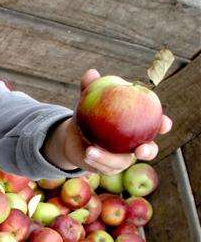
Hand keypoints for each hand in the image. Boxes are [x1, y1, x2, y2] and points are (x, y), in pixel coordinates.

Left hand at [49, 69, 172, 175]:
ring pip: (122, 162)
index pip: (157, 124)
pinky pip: (105, 167)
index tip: (164, 124)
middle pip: (149, 150)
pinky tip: (87, 154)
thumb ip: (91, 87)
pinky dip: (97, 161)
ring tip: (92, 151)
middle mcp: (136, 143)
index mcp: (139, 125)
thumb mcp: (90, 100)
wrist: (77, 135)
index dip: (163, 125)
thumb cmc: (91, 113)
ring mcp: (124, 158)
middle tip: (140, 150)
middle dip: (148, 151)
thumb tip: (91, 74)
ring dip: (108, 158)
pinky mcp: (110, 168)